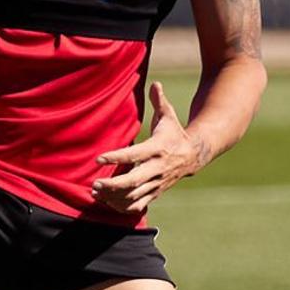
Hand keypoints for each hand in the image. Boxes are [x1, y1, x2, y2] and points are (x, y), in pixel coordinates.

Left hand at [92, 82, 205, 213]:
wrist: (194, 155)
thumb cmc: (174, 133)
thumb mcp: (169, 116)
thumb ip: (160, 101)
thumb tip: (155, 83)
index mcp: (158, 148)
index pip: (135, 155)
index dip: (116, 157)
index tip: (99, 159)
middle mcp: (158, 168)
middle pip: (135, 181)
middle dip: (114, 185)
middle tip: (95, 184)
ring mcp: (157, 182)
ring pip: (135, 196)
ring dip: (114, 197)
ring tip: (95, 192)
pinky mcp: (156, 192)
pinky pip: (139, 205)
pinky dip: (123, 207)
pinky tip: (108, 202)